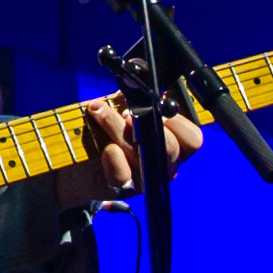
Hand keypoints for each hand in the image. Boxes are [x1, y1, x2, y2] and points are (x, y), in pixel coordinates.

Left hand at [49, 90, 206, 217]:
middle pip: (169, 148)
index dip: (179, 124)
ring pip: (143, 157)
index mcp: (174, 145)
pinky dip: (113, 157)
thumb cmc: (108, 129)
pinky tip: (105, 147)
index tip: (157, 107)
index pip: (193, 139)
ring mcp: (145, 178)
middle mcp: (164, 165)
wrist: (79, 158)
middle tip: (125, 112)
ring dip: (119, 130)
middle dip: (144, 123)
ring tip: (99, 112)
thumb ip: (135, 98)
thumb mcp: (123, 108)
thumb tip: (134, 84)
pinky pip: (123, 175)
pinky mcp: (122, 188)